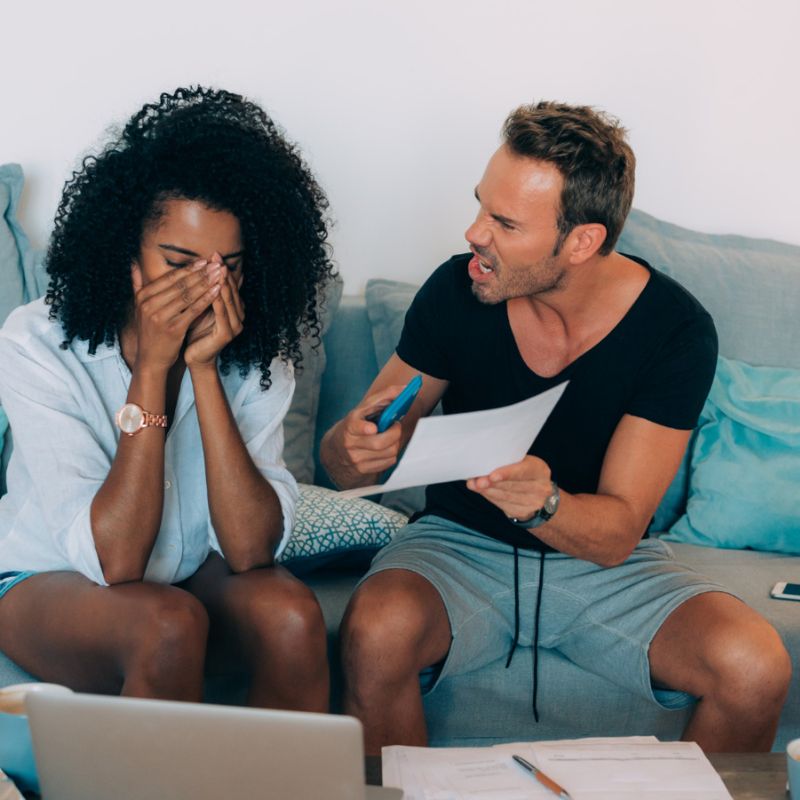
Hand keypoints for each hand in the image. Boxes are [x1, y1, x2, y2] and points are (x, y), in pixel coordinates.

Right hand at [131, 259, 222, 371]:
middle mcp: (149, 305)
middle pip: (180, 285)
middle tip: (216, 265)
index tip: (204, 261)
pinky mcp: (173, 329)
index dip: (188, 269)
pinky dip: (206, 299)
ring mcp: (160, 317)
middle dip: (200, 273)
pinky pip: (193, 310)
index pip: (169, 278)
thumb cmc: (150, 332)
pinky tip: (217, 292)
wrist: (151, 359)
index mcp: (142, 296)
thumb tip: (133, 263)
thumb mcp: (139, 308)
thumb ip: (137, 285)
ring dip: (206, 284)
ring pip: (188, 296)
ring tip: (219, 275)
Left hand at [184, 253, 244, 368]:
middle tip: (217, 257)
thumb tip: (200, 270)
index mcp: (233, 308)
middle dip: (223, 273)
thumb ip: (204, 291)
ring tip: (217, 270)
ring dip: (223, 284)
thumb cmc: (195, 330)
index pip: (229, 285)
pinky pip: (222, 314)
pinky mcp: (226, 335)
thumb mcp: (200, 306)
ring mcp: (234, 326)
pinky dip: (218, 302)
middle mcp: (238, 316)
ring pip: (228, 300)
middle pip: (230, 290)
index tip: (214, 254)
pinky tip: (212, 291)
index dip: (222, 269)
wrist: (195, 357)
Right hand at [325, 384, 408, 482]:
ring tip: (391, 437)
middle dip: (394, 433)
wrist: (335, 454)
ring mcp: (356, 459)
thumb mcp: (361, 413)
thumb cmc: (354, 428)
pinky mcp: (363, 470)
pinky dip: (391, 454)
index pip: (354, 426)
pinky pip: (388, 462)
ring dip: (395, 443)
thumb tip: (402, 390)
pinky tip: (385, 450)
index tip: (373, 428)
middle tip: (395, 426)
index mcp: (349, 425)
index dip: (364, 428)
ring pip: (388, 452)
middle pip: (379, 442)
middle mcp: (349, 443)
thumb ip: (380, 400)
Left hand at [466, 455, 552, 519]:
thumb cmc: (526, 474)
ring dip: (488, 491)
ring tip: (474, 485)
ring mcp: (533, 503)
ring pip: (506, 496)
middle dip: (492, 483)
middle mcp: (540, 488)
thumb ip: (509, 463)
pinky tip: (482, 491)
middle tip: (477, 480)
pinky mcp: (522, 513)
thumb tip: (483, 462)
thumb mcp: (524, 464)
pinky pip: (503, 505)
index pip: (524, 471)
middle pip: (512, 486)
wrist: (541, 498)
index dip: (507, 474)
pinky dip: (490, 497)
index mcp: (540, 470)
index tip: (492, 476)